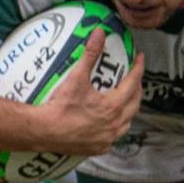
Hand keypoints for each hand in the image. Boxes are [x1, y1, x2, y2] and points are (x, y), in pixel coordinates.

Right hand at [33, 29, 143, 155]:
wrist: (44, 131)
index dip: (138, 68)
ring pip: (127, 122)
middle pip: (135, 103)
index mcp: (113, 106)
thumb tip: (99, 34)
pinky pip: (113, 137)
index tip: (140, 58)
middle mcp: (115, 124)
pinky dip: (116, 127)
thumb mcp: (77, 77)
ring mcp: (107, 138)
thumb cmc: (60, 107)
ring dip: (129, 110)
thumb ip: (90, 54)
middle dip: (136, 88)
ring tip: (125, 100)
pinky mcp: (98, 148)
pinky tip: (109, 123)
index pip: (133, 82)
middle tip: (133, 77)